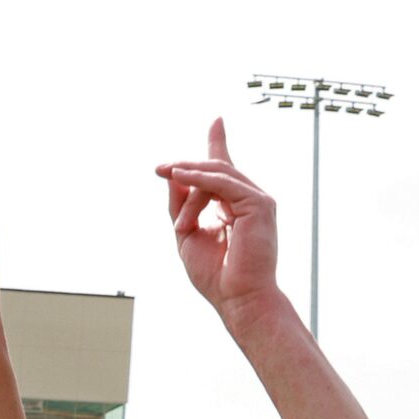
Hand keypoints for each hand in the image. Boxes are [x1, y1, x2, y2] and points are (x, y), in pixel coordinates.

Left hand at [156, 120, 281, 317]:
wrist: (237, 299)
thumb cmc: (215, 275)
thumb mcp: (187, 234)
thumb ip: (181, 205)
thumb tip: (174, 174)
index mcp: (236, 207)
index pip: (226, 170)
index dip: (219, 144)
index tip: (217, 120)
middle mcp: (250, 200)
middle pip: (215, 172)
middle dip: (186, 167)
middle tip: (160, 167)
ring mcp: (258, 201)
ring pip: (217, 175)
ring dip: (188, 180)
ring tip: (165, 173)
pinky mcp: (259, 205)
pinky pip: (223, 184)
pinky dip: (200, 180)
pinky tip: (179, 175)